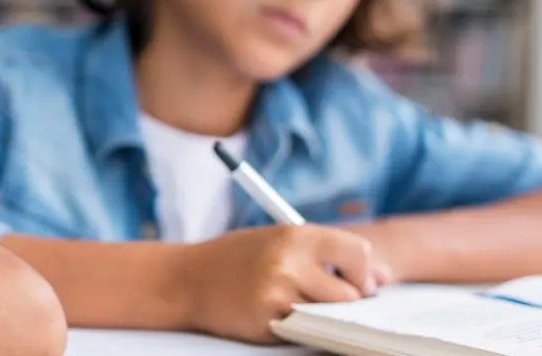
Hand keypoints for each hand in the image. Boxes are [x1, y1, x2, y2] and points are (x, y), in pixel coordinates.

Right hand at [180, 224, 378, 343]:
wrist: (183, 280)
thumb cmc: (233, 259)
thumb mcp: (274, 241)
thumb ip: (322, 254)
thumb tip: (382, 279)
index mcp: (293, 235)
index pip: (358, 252)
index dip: (361, 271)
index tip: (351, 279)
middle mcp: (289, 262)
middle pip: (351, 294)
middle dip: (344, 301)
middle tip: (320, 298)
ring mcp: (278, 294)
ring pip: (330, 316)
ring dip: (320, 315)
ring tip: (292, 302)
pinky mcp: (268, 321)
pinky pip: (305, 331)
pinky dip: (298, 327)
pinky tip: (275, 313)